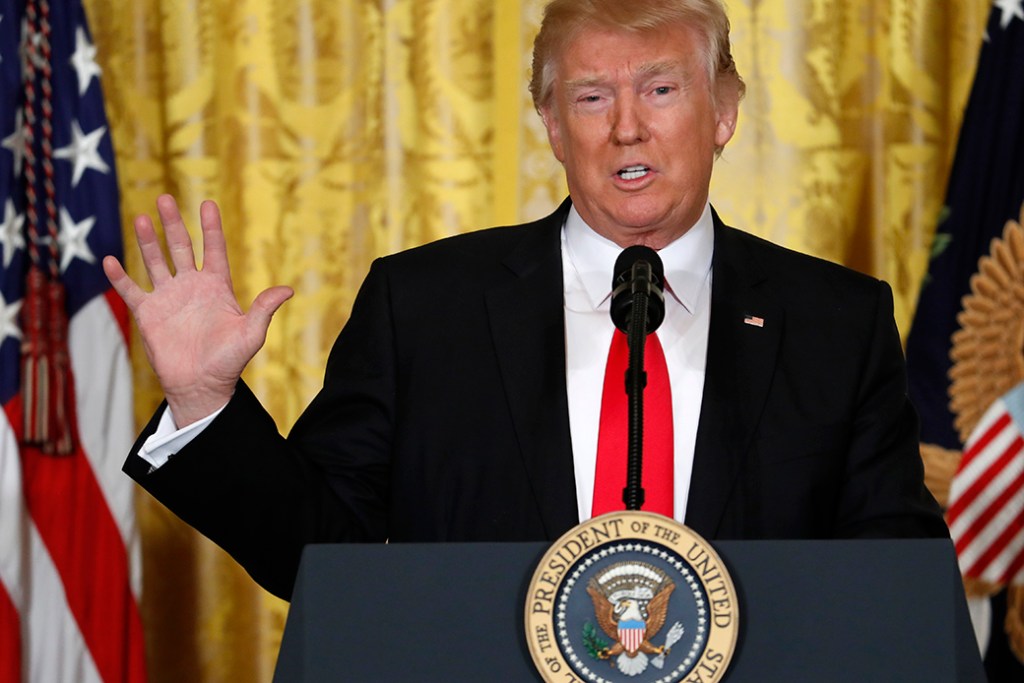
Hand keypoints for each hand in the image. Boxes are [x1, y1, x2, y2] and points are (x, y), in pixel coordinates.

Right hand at [103, 195, 292, 426]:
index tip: (207, 204)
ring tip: (139, 218)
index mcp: (216, 287)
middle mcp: (191, 286)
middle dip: (171, 223)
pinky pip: (131, 291)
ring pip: (154, 262)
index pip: (213, 249)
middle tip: (164, 197)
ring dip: (147, 241)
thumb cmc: (229, 361)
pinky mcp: (148, 314)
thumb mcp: (251, 333)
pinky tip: (109, 260)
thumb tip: (288, 289)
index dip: (210, 227)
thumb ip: (264, 309)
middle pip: (179, 247)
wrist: (201, 385)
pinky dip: (119, 278)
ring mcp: (168, 298)